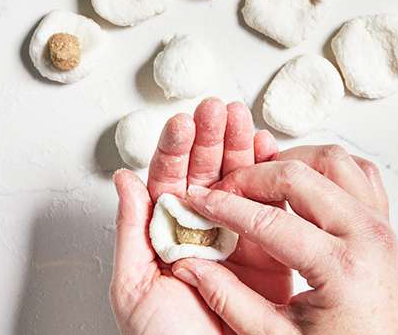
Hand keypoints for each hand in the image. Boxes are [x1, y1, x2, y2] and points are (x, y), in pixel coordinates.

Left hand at [110, 98, 289, 334]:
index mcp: (166, 235)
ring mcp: (238, 239)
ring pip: (241, 182)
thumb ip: (131, 232)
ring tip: (241, 118)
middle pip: (207, 172)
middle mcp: (202, 231)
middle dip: (212, 137)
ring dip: (241, 147)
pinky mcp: (272, 253)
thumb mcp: (134, 289)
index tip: (183, 122)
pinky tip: (269, 149)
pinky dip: (273, 176)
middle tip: (217, 108)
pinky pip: (274, 208)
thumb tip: (124, 180)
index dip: (176, 148)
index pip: (170, 180)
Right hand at [170, 145, 397, 334]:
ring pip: (333, 160)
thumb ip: (231, 301)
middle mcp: (365, 234)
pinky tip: (302, 185)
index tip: (198, 199)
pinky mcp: (385, 219)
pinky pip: (358, 171)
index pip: (269, 221)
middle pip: (301, 176)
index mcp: (339, 267)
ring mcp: (380, 222)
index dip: (226, 207)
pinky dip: (325, 168)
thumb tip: (190, 267)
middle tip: (224, 190)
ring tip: (259, 183)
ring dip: (292, 162)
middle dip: (254, 176)